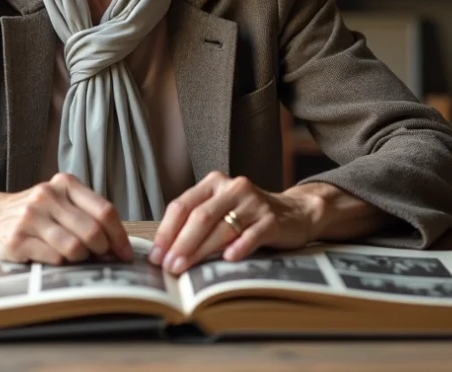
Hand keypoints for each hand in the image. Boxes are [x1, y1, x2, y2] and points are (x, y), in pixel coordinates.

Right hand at [0, 173, 133, 264]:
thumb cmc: (33, 212)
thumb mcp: (59, 200)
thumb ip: (86, 214)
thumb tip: (118, 244)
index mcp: (64, 184)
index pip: (104, 210)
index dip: (120, 236)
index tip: (125, 253)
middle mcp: (47, 196)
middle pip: (92, 230)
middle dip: (103, 250)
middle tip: (103, 259)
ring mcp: (31, 217)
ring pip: (75, 247)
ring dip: (82, 259)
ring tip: (76, 258)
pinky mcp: (17, 239)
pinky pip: (54, 258)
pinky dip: (61, 264)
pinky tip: (56, 259)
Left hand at [148, 171, 313, 274]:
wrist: (294, 213)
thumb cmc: (249, 216)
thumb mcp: (221, 210)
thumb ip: (197, 222)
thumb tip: (166, 251)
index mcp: (214, 183)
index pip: (183, 205)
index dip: (166, 231)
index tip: (156, 254)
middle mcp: (232, 187)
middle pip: (200, 216)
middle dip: (180, 243)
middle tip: (169, 265)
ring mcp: (254, 202)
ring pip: (222, 227)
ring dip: (201, 250)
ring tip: (186, 268)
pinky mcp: (272, 220)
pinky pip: (252, 235)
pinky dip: (238, 247)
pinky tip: (227, 259)